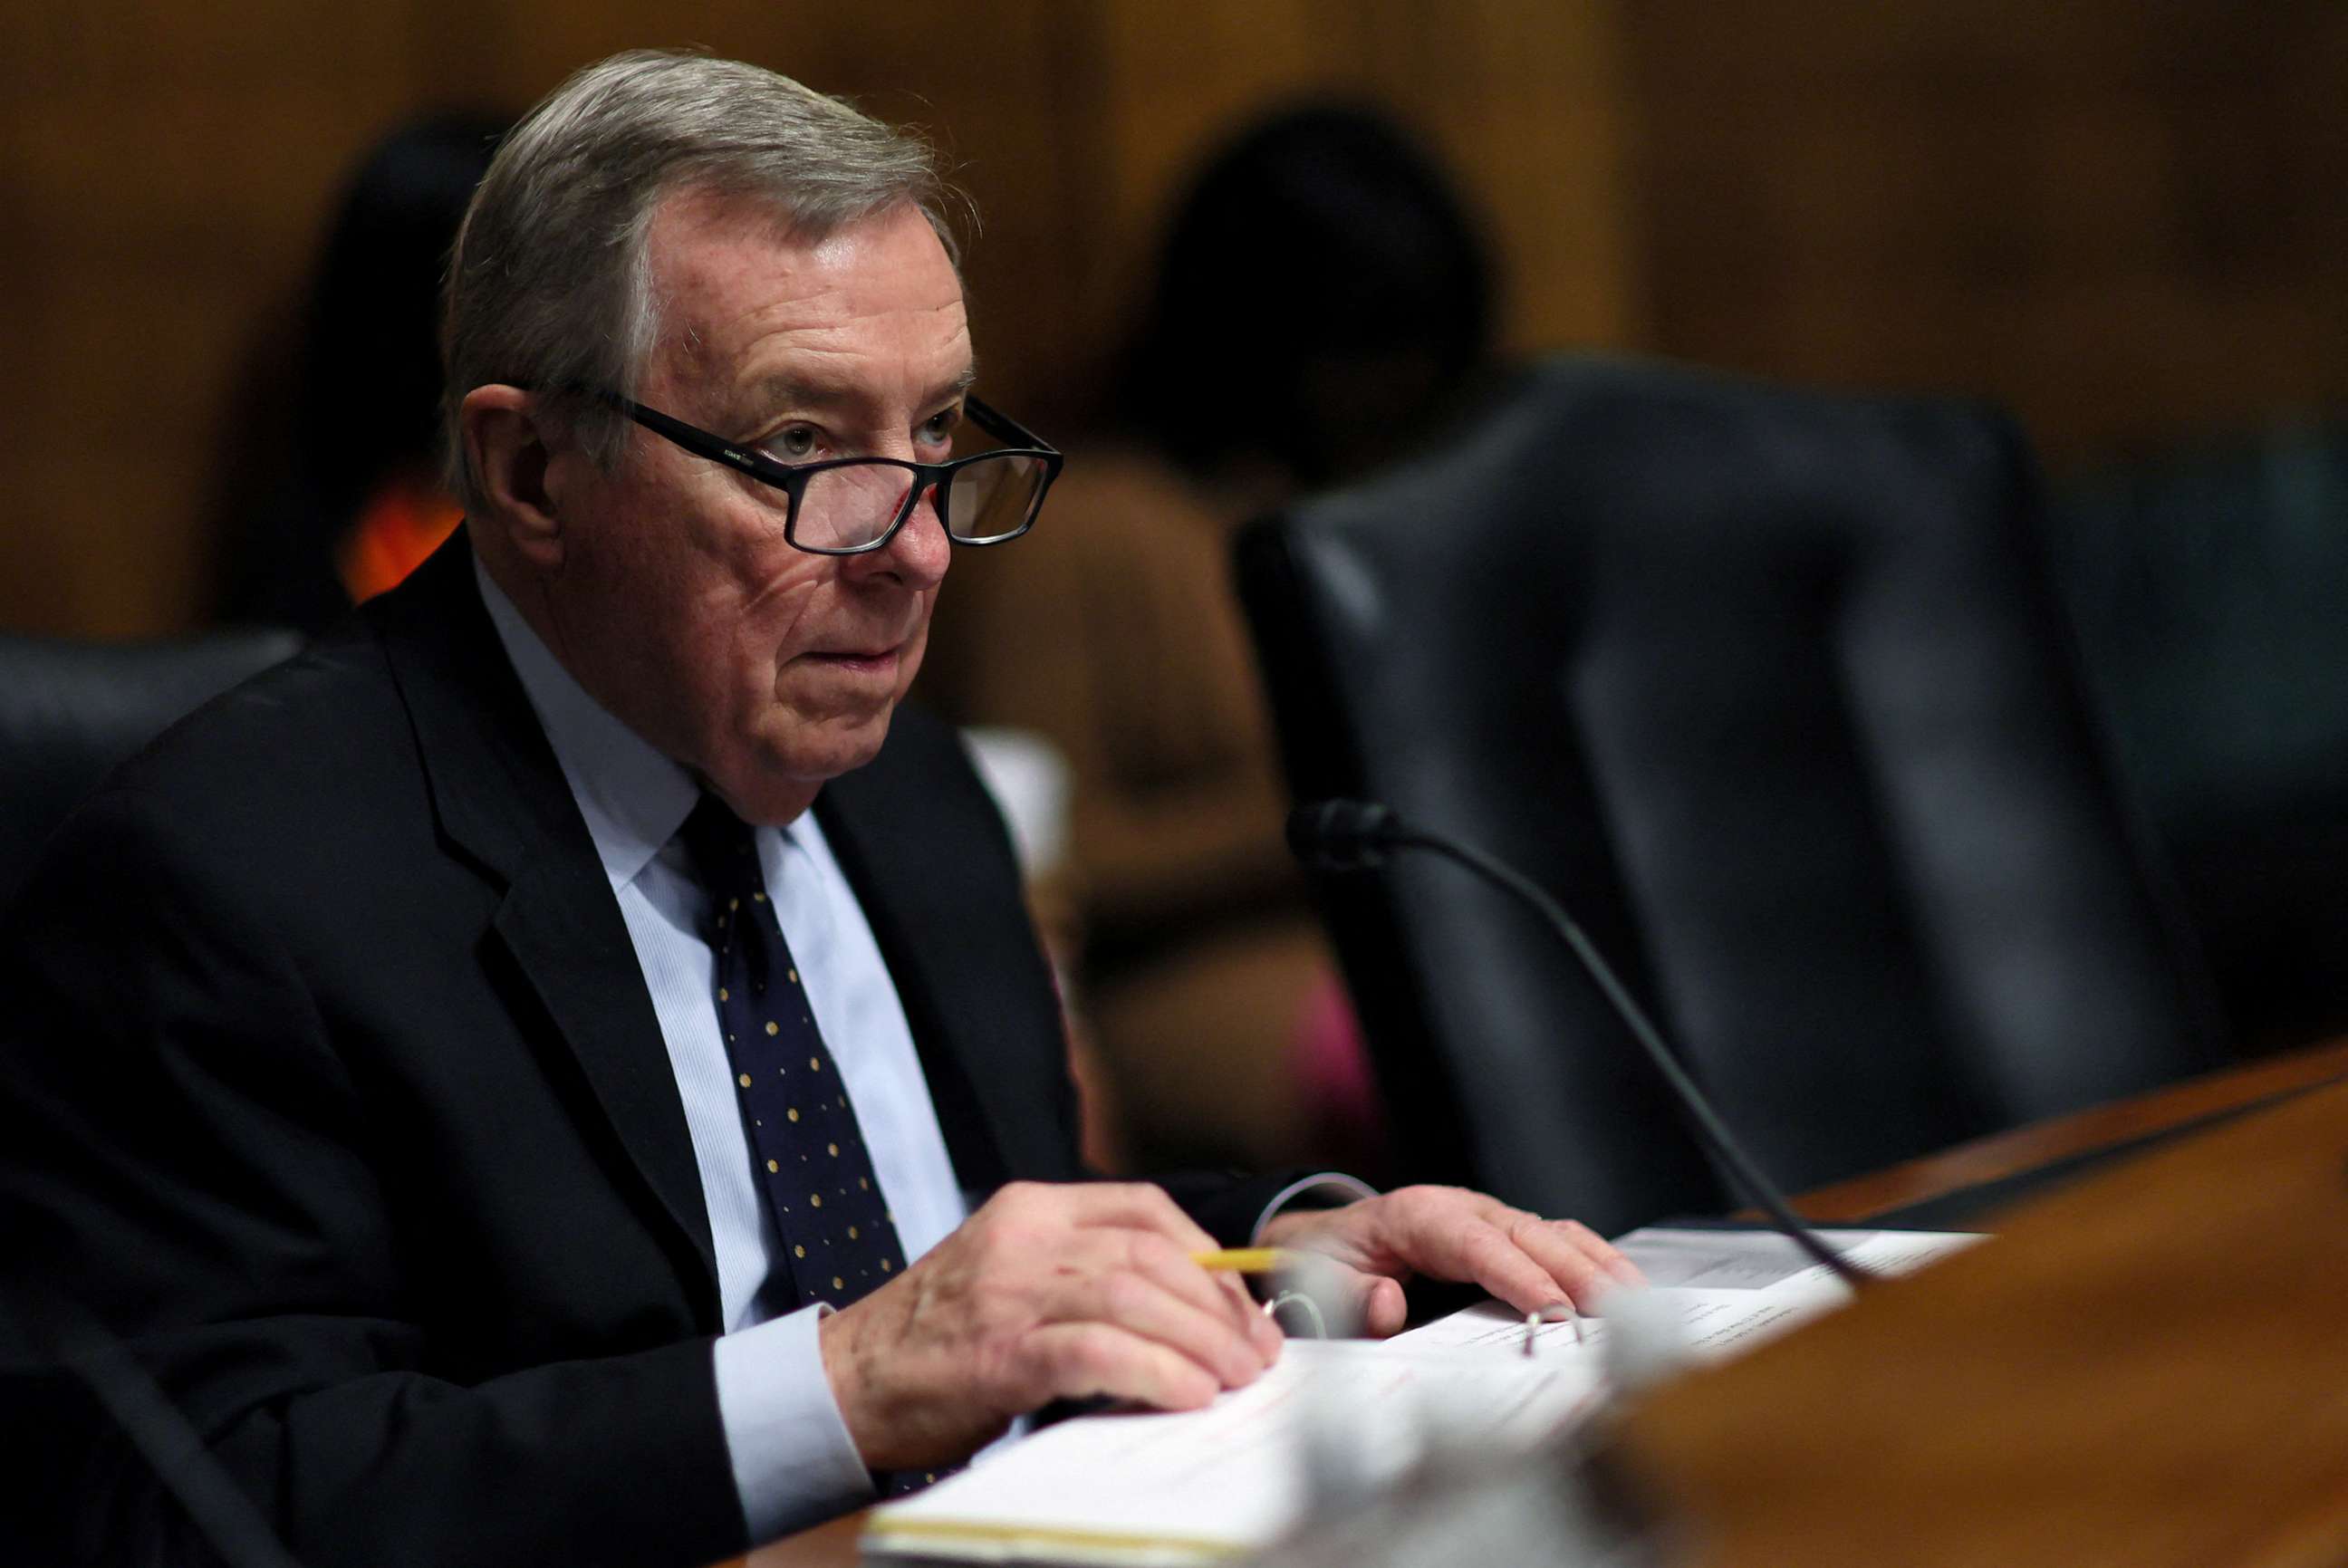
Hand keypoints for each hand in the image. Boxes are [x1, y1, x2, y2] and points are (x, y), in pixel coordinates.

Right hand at [818, 1181, 1282, 1469]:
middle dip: (1217, 1306)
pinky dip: (1153, 1371)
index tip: (1241, 1305)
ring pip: (1134, 1295)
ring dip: (1200, 1341)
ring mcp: (1008, 1291)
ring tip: (1234, 1378)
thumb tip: (1186, 1314)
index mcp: (1029, 1208)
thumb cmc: (935, 1340)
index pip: (1144, 1209)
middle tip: (1254, 1353)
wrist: (845, 1382)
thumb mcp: (1009, 1276)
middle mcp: (1023, 1238)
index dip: (1209, 1257)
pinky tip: (1186, 1394)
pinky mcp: (998, 1351)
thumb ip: (1080, 1274)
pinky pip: (1095, 1351)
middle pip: (1152, 1253)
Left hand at [1256, 1186, 1646, 1335]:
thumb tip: (1388, 1305)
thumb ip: (1349, 1299)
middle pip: (1528, 1233)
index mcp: (1416, 1215)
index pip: (1476, 1245)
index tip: (1554, 1312)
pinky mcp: (1504, 1234)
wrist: (1324, 1240)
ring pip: (1552, 1232)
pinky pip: (1555, 1241)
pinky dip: (1592, 1261)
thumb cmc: (1327, 1263)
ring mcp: (1488, 1217)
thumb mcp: (1320, 1284)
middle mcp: (1461, 1209)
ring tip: (1638, 1301)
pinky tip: (1623, 1288)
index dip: (1519, 1276)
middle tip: (1617, 1313)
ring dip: (1597, 1264)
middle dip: (1576, 1272)